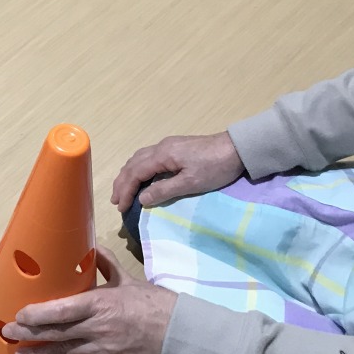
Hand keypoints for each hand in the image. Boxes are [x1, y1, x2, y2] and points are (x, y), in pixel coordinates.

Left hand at [2, 247, 176, 353]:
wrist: (180, 334)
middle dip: (28, 334)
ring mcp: (102, 349)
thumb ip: (105, 264)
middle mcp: (96, 328)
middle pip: (55, 333)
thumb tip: (92, 246)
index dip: (36, 315)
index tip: (19, 314)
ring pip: (64, 353)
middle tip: (9, 333)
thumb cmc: (154, 304)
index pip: (59, 310)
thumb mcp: (127, 279)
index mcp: (98, 304)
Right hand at [110, 131, 244, 212]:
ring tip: (123, 190)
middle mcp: (160, 147)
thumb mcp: (191, 183)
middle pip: (132, 164)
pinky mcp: (175, 147)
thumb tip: (142, 198)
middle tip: (115, 201)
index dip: (126, 191)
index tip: (121, 207)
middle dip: (122, 183)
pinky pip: (147, 157)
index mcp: (161, 155)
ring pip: (138, 159)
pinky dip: (137, 168)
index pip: (135, 173)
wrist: (237, 148)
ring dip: (128, 175)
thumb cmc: (215, 167)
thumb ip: (164, 190)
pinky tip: (141, 176)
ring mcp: (167, 145)